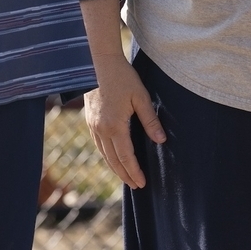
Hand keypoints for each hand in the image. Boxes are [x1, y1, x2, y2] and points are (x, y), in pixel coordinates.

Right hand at [83, 56, 164, 188]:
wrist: (100, 63)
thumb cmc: (123, 78)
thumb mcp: (141, 97)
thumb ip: (150, 120)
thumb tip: (161, 140)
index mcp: (115, 125)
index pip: (126, 156)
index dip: (134, 171)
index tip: (142, 183)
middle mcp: (101, 129)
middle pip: (113, 160)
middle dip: (125, 175)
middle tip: (136, 185)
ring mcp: (93, 125)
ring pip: (104, 154)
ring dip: (115, 167)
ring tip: (126, 176)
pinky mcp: (90, 120)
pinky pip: (98, 144)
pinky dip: (106, 155)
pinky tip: (113, 157)